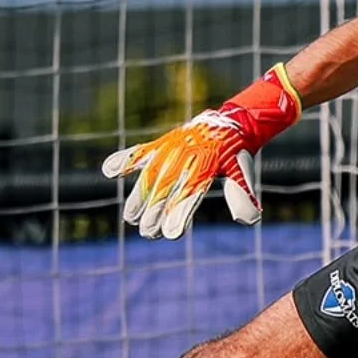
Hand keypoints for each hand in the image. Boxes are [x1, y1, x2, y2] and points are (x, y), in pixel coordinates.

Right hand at [102, 65, 300, 239]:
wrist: (228, 123)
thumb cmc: (235, 155)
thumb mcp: (243, 174)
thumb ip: (242, 196)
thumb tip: (249, 221)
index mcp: (205, 169)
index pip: (190, 196)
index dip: (179, 215)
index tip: (170, 234)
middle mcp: (185, 160)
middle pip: (166, 191)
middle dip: (156, 212)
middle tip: (148, 233)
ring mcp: (171, 151)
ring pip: (151, 176)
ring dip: (139, 197)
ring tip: (130, 218)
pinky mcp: (161, 145)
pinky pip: (141, 152)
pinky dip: (125, 159)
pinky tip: (108, 171)